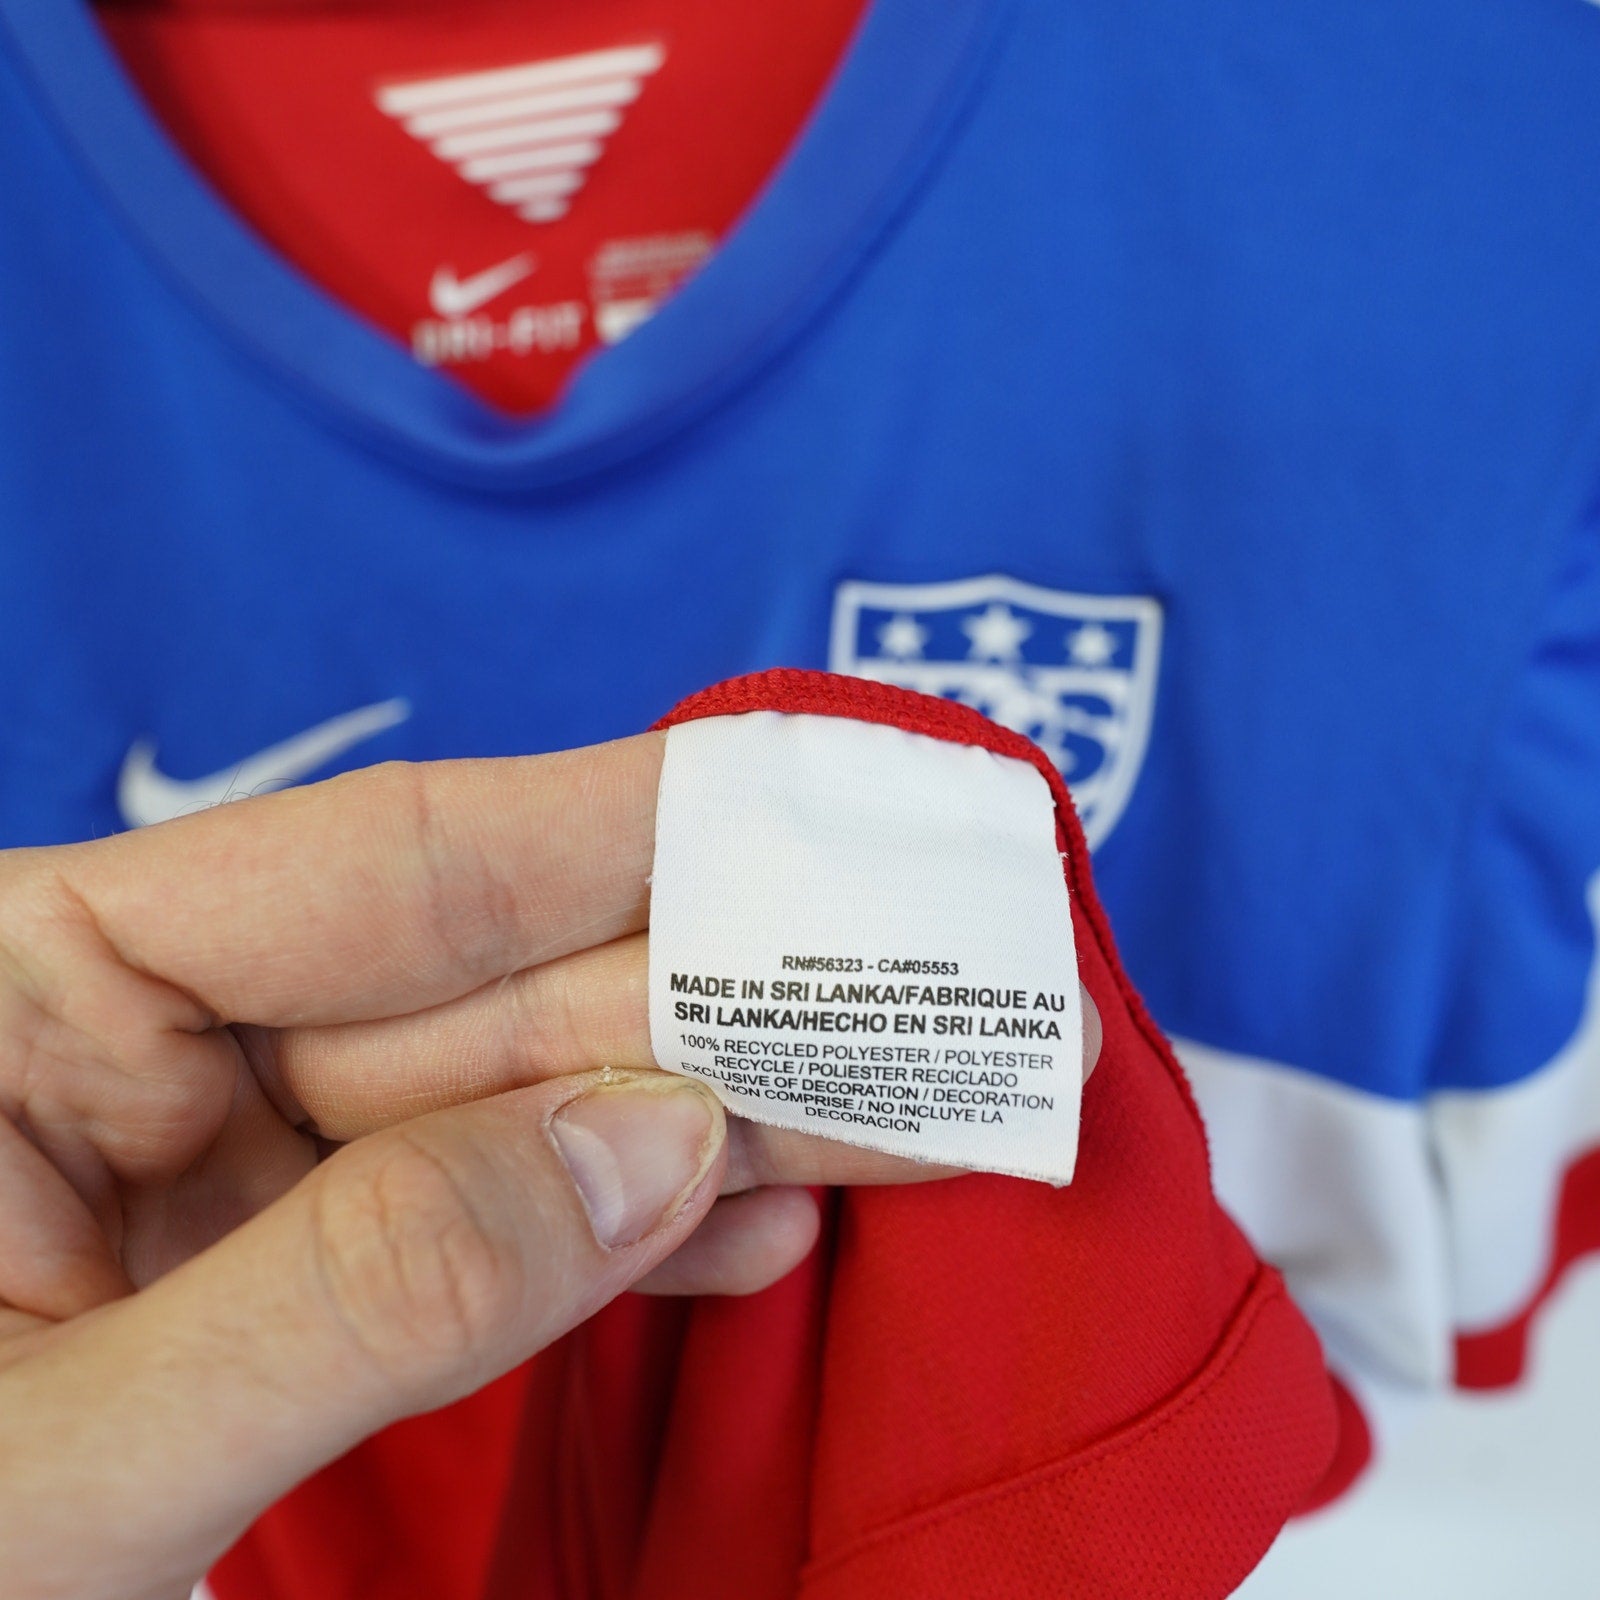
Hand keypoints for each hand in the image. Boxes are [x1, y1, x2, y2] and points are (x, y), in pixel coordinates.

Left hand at [0, 732, 1099, 1598]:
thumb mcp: (60, 1476)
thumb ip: (363, 1290)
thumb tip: (658, 1137)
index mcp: (21, 986)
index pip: (378, 863)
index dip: (620, 828)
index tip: (813, 809)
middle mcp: (135, 1042)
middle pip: (490, 992)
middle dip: (725, 1005)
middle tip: (946, 995)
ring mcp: (221, 1169)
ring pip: (517, 1113)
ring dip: (719, 1123)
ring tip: (914, 1119)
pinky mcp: (284, 1282)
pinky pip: (488, 1231)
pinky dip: (633, 1238)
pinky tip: (768, 1225)